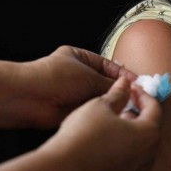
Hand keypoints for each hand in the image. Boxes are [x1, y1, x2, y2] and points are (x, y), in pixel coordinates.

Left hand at [19, 45, 137, 127]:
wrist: (31, 98)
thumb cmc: (53, 78)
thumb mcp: (89, 76)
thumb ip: (110, 82)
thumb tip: (127, 87)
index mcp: (79, 57)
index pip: (107, 64)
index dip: (123, 73)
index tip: (138, 81)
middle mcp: (76, 74)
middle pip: (104, 82)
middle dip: (118, 89)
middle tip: (136, 95)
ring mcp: (74, 92)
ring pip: (99, 97)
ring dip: (110, 101)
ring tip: (126, 105)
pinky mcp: (71, 109)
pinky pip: (91, 109)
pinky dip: (101, 112)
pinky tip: (111, 113)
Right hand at [39, 76, 161, 170]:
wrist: (64, 168)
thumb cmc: (83, 135)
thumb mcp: (100, 105)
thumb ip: (118, 94)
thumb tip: (125, 83)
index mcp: (147, 134)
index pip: (154, 108)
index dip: (142, 94)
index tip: (132, 88)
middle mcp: (147, 155)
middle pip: (150, 128)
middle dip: (139, 112)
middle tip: (124, 101)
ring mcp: (136, 169)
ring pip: (141, 145)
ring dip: (132, 130)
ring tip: (114, 120)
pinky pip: (131, 158)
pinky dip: (125, 145)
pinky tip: (108, 139)